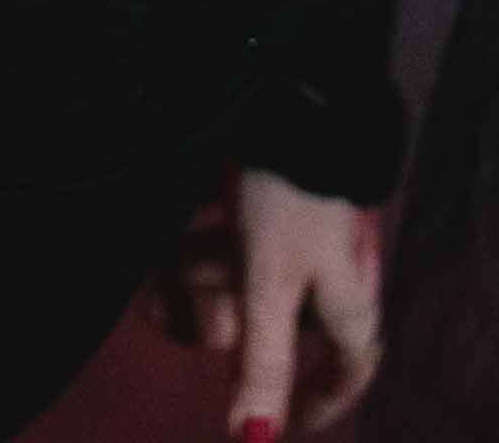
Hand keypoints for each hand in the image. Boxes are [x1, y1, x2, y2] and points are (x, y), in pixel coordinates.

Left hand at [144, 167, 384, 435]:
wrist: (297, 90)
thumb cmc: (290, 195)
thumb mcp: (270, 284)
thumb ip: (264, 365)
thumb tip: (257, 441)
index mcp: (348, 296)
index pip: (351, 365)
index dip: (323, 398)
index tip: (290, 420)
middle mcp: (333, 266)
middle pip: (278, 320)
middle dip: (218, 324)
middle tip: (166, 318)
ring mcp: (306, 228)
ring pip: (248, 276)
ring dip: (197, 283)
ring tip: (146, 288)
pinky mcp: (278, 192)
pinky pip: (237, 237)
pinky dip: (200, 248)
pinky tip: (161, 252)